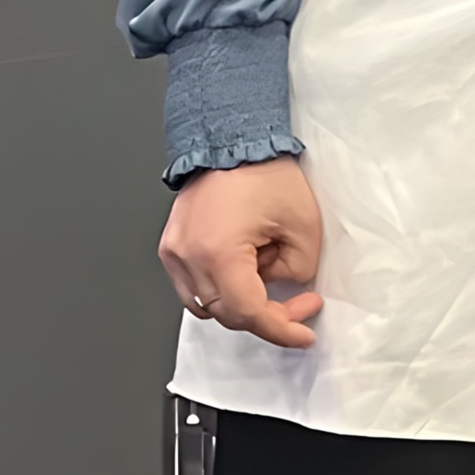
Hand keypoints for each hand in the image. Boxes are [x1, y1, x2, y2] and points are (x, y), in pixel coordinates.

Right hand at [159, 158, 325, 349]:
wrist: (233, 140)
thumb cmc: (265, 171)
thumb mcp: (303, 224)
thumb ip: (299, 268)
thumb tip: (287, 288)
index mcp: (217, 253)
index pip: (249, 312)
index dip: (281, 328)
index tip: (304, 334)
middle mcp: (186, 257)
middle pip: (226, 314)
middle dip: (268, 315)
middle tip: (300, 303)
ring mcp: (173, 253)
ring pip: (206, 306)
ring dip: (241, 302)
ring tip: (268, 267)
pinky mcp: (171, 247)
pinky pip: (193, 286)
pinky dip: (221, 287)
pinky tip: (246, 265)